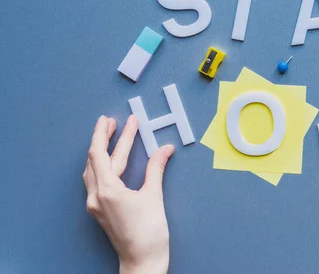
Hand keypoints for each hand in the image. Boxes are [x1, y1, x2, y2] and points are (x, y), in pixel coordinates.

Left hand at [83, 115, 174, 273]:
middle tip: (112, 122)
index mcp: (107, 191)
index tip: (116, 121)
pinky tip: (109, 162)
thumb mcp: (154, 196)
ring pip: (93, 171)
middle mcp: (96, 197)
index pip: (101, 154)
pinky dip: (102, 166)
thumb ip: (156, 169)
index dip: (107, 134)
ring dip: (101, 152)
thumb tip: (164, 149)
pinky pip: (96, 181)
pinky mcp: (100, 210)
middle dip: (104, 139)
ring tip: (110, 137)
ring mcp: (96, 205)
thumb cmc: (148, 234)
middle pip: (96, 160)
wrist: (142, 261)